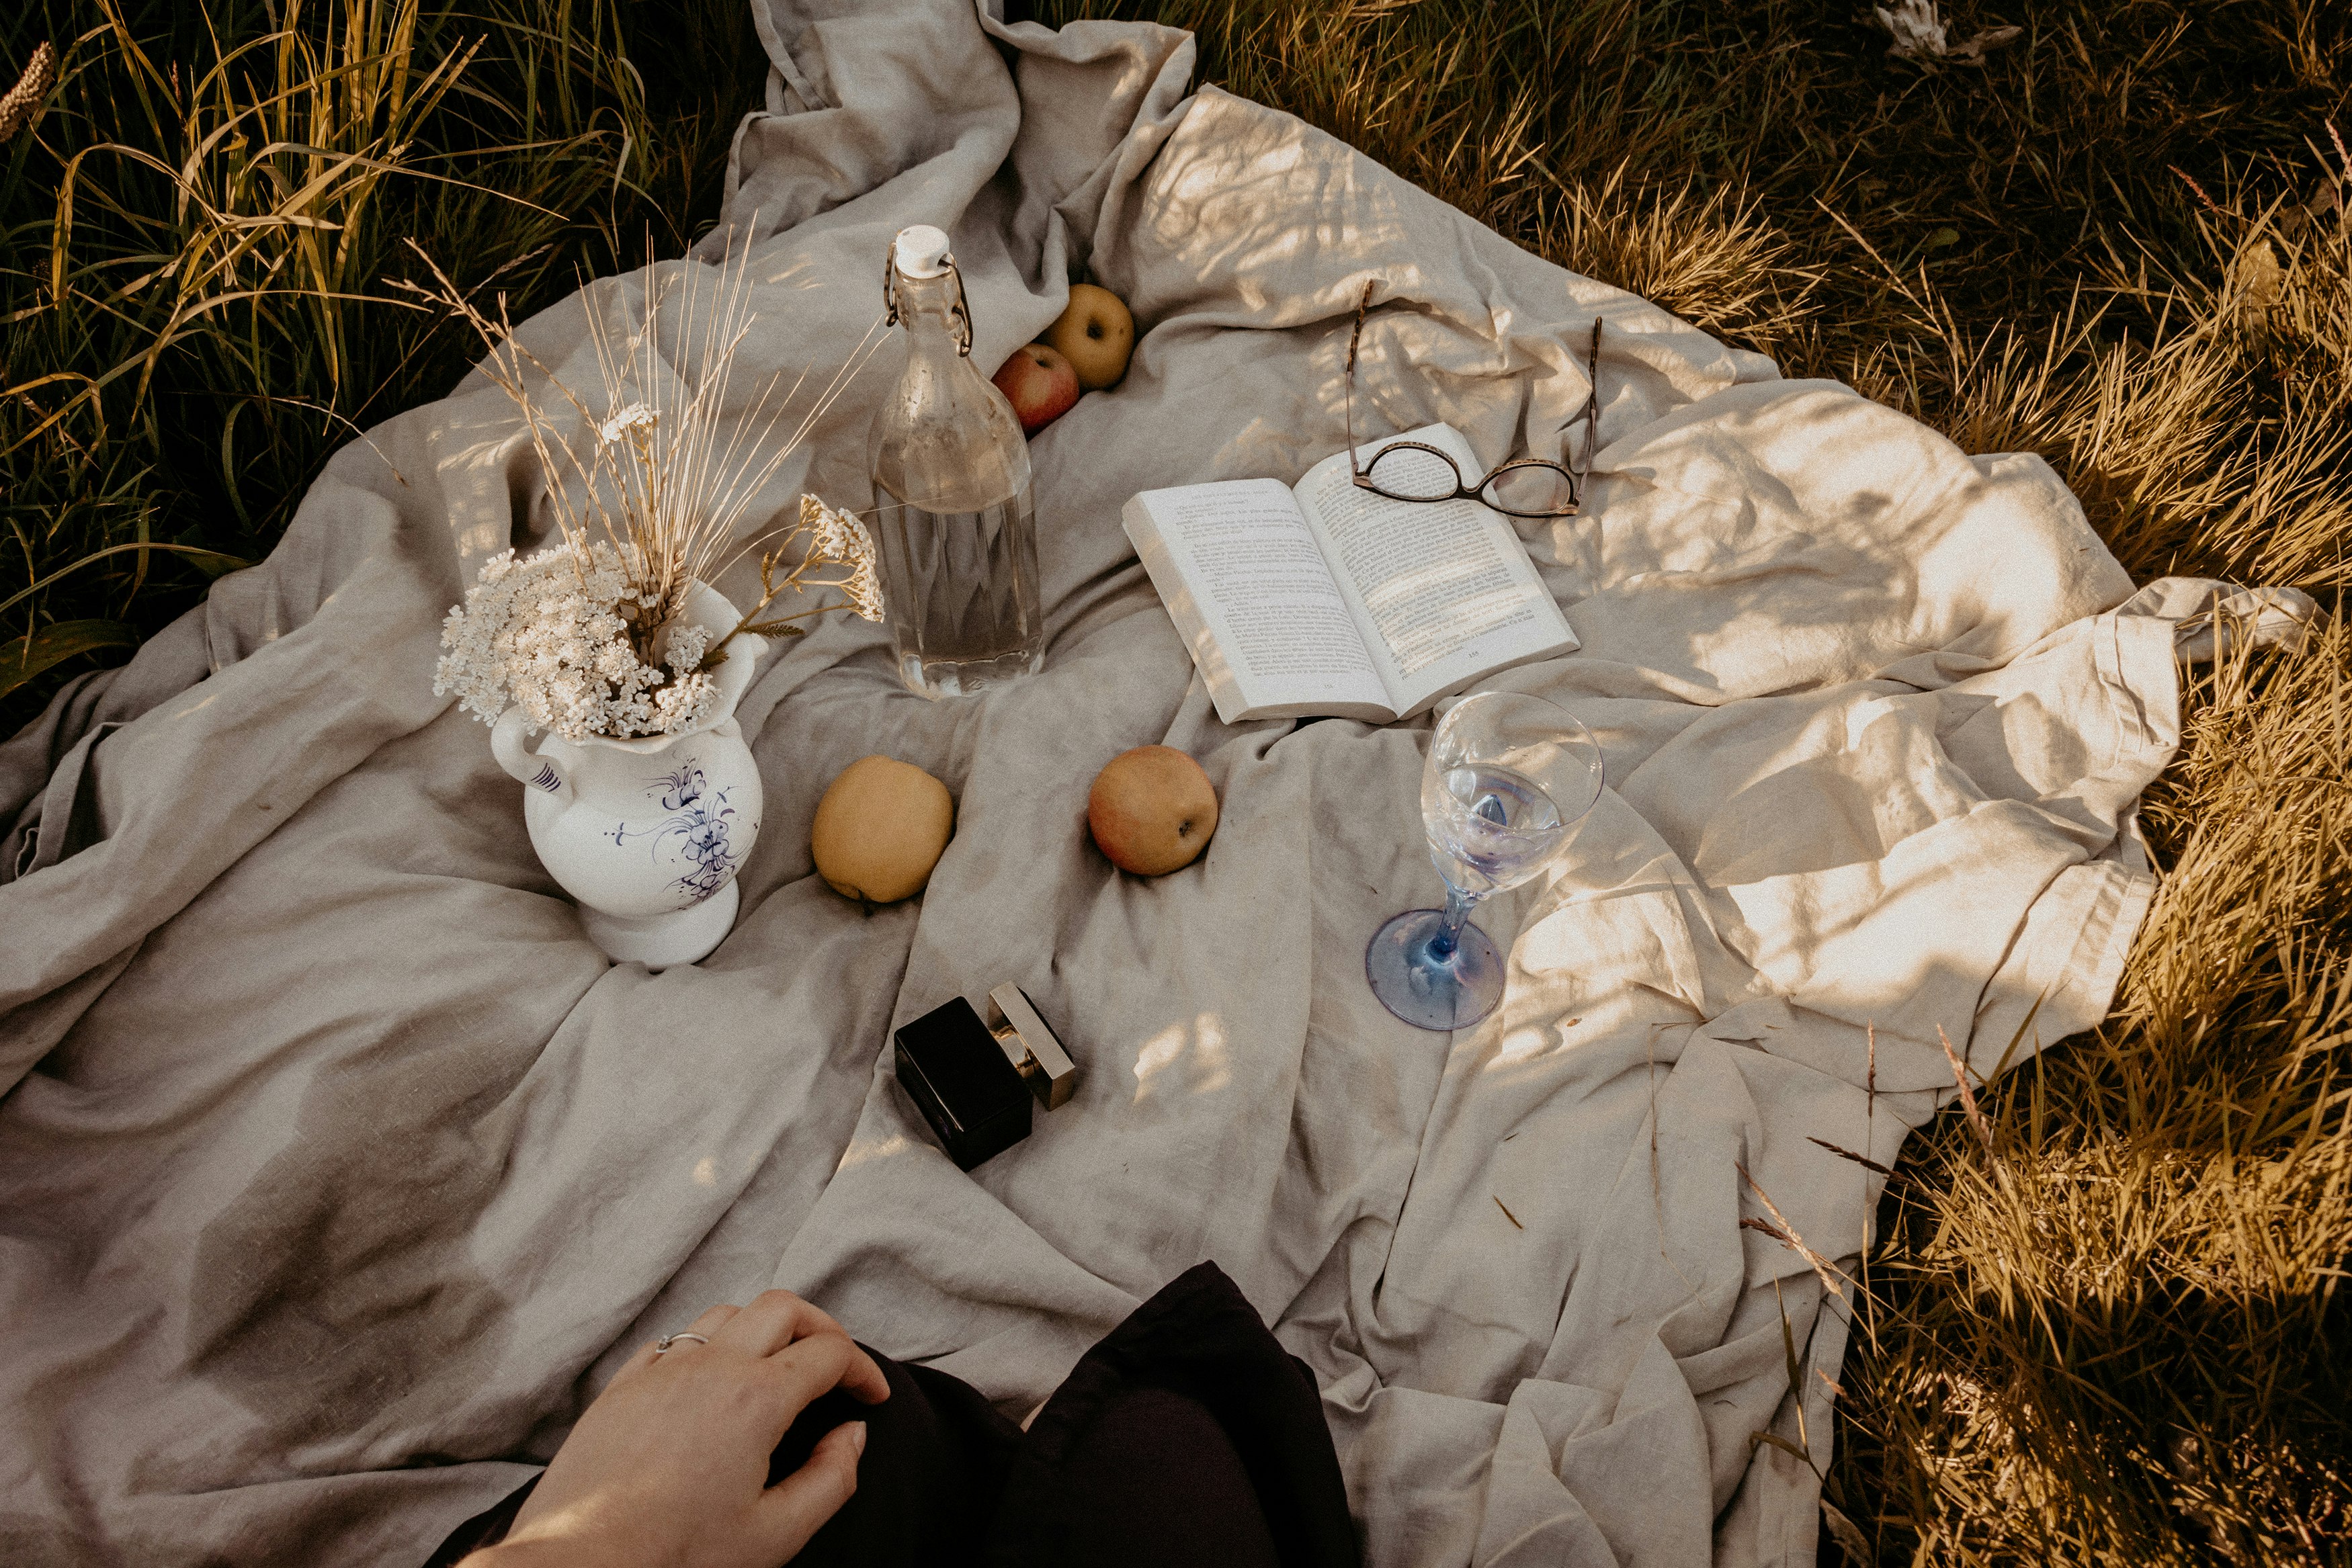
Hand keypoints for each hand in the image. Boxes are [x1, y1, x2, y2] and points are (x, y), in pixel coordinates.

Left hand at [468, 1290, 889, 1567]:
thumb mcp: (776, 1534)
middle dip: (823, 1328)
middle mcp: (711, 1366)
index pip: (830, 1352)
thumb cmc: (676, 1556)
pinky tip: (709, 1380)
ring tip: (777, 1365)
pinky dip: (707, 1346)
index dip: (862, 1370)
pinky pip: (674, 1339)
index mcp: (756, 1398)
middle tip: (836, 1364)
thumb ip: (831, 1479)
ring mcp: (661, 1369)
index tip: (870, 1396)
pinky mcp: (622, 1386)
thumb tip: (850, 1435)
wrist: (583, 1563)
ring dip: (764, 1328)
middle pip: (783, 1308)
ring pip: (727, 1313)